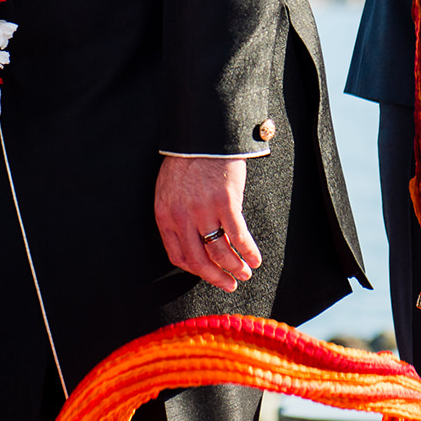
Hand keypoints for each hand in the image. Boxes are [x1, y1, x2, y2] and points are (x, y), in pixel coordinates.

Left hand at [154, 155, 259, 292]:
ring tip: (245, 272)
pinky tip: (255, 257)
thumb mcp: (169, 191)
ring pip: (220, 251)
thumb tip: (193, 240)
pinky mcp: (225, 203)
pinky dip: (248, 251)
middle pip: (199, 260)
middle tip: (229, 285)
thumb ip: (176, 216)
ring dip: (235, 267)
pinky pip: (238, 236)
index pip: (178, 256)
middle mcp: (182, 217)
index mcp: (165, 216)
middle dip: (217, 277)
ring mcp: (203, 211)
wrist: (201, 136)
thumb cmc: (186, 161)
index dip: (196, 270)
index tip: (208, 275)